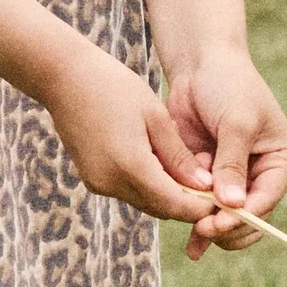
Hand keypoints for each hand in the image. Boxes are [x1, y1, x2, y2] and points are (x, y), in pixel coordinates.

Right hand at [42, 44, 222, 228]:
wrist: (64, 77)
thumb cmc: (114, 87)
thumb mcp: (156, 117)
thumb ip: (179, 157)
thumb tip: (205, 186)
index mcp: (130, 167)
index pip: (175, 205)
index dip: (201, 207)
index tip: (222, 198)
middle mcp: (111, 183)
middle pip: (161, 209)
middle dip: (188, 203)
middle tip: (213, 185)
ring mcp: (98, 183)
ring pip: (146, 202)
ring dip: (169, 194)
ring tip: (190, 171)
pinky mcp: (92, 179)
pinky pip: (129, 191)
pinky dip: (150, 185)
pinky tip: (162, 164)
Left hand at [163, 45, 286, 261]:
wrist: (199, 64)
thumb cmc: (228, 85)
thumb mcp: (236, 123)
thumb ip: (232, 164)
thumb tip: (232, 205)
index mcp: (279, 159)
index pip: (267, 198)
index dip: (245, 217)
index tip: (218, 225)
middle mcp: (259, 171)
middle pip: (249, 214)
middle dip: (227, 227)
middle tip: (203, 231)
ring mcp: (232, 175)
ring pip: (224, 215)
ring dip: (209, 229)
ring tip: (194, 244)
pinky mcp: (206, 173)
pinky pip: (201, 204)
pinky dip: (192, 215)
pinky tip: (185, 236)